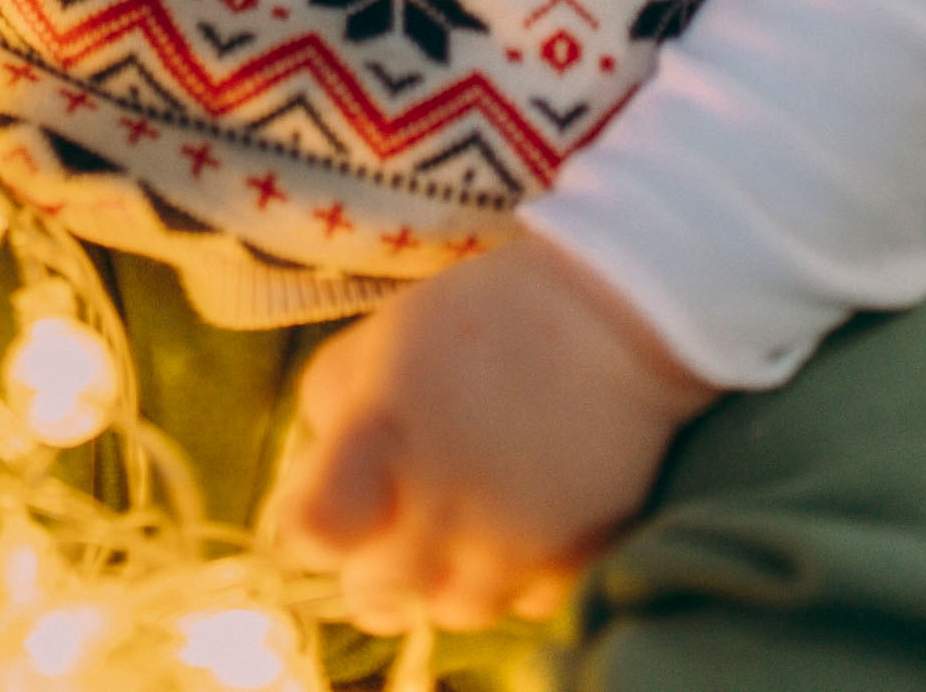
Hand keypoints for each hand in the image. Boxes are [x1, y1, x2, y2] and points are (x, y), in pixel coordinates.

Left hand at [269, 230, 717, 634]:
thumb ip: (335, 401)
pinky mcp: (573, 560)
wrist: (619, 311)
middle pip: (373, 594)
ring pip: (449, 613)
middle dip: (369, 565)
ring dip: (438, 581)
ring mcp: (512, 538)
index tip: (320, 508)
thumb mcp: (388, 331)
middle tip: (387, 526)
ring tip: (452, 528)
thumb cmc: (487, 313)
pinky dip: (511, 582)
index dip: (305, 529)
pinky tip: (513, 529)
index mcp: (386, 429)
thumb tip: (317, 469)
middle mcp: (443, 497)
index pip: (313, 530)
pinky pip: (524, 608)